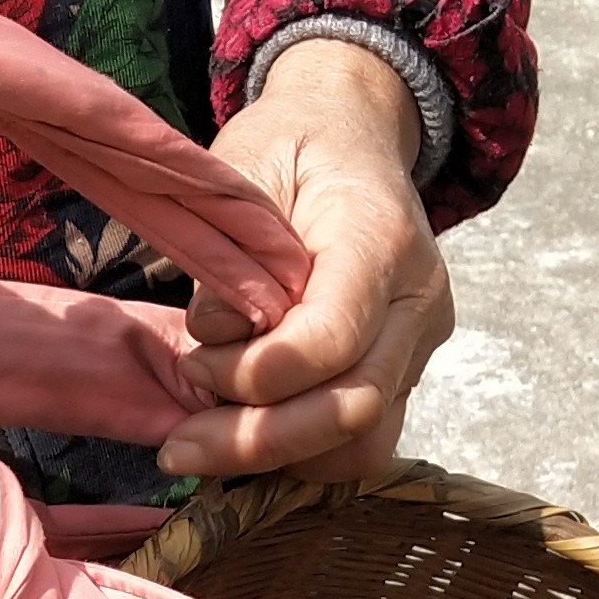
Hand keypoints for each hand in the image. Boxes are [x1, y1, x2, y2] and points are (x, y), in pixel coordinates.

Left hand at [159, 37, 453, 482]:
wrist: (350, 138)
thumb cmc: (292, 148)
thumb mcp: (243, 171)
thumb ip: (229, 255)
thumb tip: (214, 336)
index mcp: (382, 239)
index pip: (331, 339)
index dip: (255, 373)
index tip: (194, 363)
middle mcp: (418, 302)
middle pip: (354, 408)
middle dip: (259, 441)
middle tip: (180, 447)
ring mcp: (419, 345)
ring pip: (365, 443)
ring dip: (280, 459)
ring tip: (205, 445)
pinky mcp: (404, 374)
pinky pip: (362, 442)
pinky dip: (300, 453)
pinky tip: (241, 437)